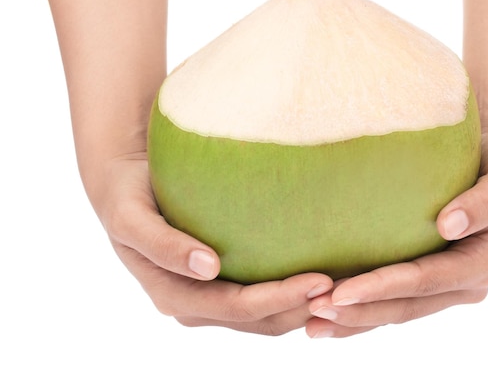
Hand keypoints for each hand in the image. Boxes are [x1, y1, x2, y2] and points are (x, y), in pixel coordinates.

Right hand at [98, 152, 332, 334]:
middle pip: (261, 320)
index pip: (239, 308)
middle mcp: (196, 305)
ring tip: (343, 285)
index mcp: (174, 296)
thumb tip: (208, 267)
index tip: (321, 280)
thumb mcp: (131, 218)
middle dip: (302, 308)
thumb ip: (163, 245)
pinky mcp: (224, 281)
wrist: (125, 185)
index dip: (280, 299)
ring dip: (304, 307)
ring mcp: (211, 297)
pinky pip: (264, 295)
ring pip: (268, 317)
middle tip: (345, 285)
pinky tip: (321, 274)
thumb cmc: (126, 197)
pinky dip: (293, 292)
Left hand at [305, 126, 487, 337]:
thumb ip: (486, 201)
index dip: (383, 288)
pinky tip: (331, 313)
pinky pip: (395, 299)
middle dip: (360, 312)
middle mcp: (465, 282)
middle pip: (406, 306)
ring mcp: (447, 285)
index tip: (341, 292)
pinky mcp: (430, 277)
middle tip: (314, 311)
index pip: (426, 281)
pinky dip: (364, 308)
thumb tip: (450, 226)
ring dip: (356, 320)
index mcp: (484, 262)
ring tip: (313, 323)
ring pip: (397, 311)